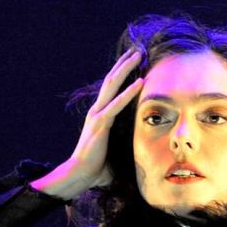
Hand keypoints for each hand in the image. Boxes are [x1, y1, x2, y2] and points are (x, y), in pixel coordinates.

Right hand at [31, 49, 143, 199]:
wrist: (80, 175)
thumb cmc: (98, 168)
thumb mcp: (117, 152)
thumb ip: (127, 146)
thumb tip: (146, 154)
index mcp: (101, 115)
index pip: (113, 89)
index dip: (123, 74)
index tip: (136, 62)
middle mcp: (98, 110)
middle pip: (112, 80)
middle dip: (125, 64)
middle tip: (138, 50)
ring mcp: (98, 115)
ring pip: (112, 85)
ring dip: (126, 69)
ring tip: (139, 56)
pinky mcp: (100, 123)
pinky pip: (116, 105)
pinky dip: (128, 93)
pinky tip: (140, 82)